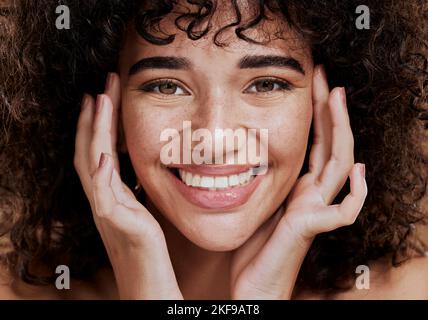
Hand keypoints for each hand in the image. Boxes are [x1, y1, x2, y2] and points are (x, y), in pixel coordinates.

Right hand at [74, 73, 181, 298]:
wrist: (147, 276)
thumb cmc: (146, 242)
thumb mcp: (141, 206)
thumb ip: (135, 187)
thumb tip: (138, 168)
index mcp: (109, 191)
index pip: (99, 150)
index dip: (98, 122)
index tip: (103, 95)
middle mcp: (102, 197)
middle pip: (90, 149)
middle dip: (94, 116)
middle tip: (101, 85)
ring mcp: (106, 209)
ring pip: (91, 164)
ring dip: (93, 132)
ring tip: (97, 102)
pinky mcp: (116, 224)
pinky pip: (104, 196)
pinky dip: (100, 174)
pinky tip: (103, 154)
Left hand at [231, 66, 366, 298]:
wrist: (254, 284)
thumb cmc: (255, 245)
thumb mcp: (257, 199)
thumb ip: (265, 177)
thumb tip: (253, 148)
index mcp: (300, 185)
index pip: (315, 141)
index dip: (318, 112)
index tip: (313, 80)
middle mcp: (312, 193)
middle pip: (330, 145)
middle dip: (330, 110)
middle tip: (327, 77)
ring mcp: (315, 210)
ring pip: (338, 166)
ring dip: (341, 133)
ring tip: (338, 100)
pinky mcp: (311, 229)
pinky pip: (343, 213)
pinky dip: (355, 194)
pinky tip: (357, 171)